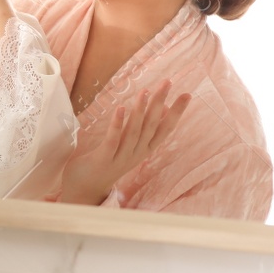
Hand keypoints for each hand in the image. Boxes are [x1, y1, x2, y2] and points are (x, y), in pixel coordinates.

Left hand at [57, 79, 191, 205]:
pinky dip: (118, 124)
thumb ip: (146, 129)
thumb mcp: (131, 145)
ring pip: (134, 132)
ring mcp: (121, 157)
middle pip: (152, 126)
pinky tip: (121, 108)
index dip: (176, 112)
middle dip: (160, 103)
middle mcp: (137, 153)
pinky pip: (113, 140)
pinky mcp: (104, 159)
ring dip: (140, 111)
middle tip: (168, 83)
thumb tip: (163, 108)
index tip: (186, 95)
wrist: (86, 189)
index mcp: (144, 149)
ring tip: (145, 91)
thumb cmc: (108, 162)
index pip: (165, 129)